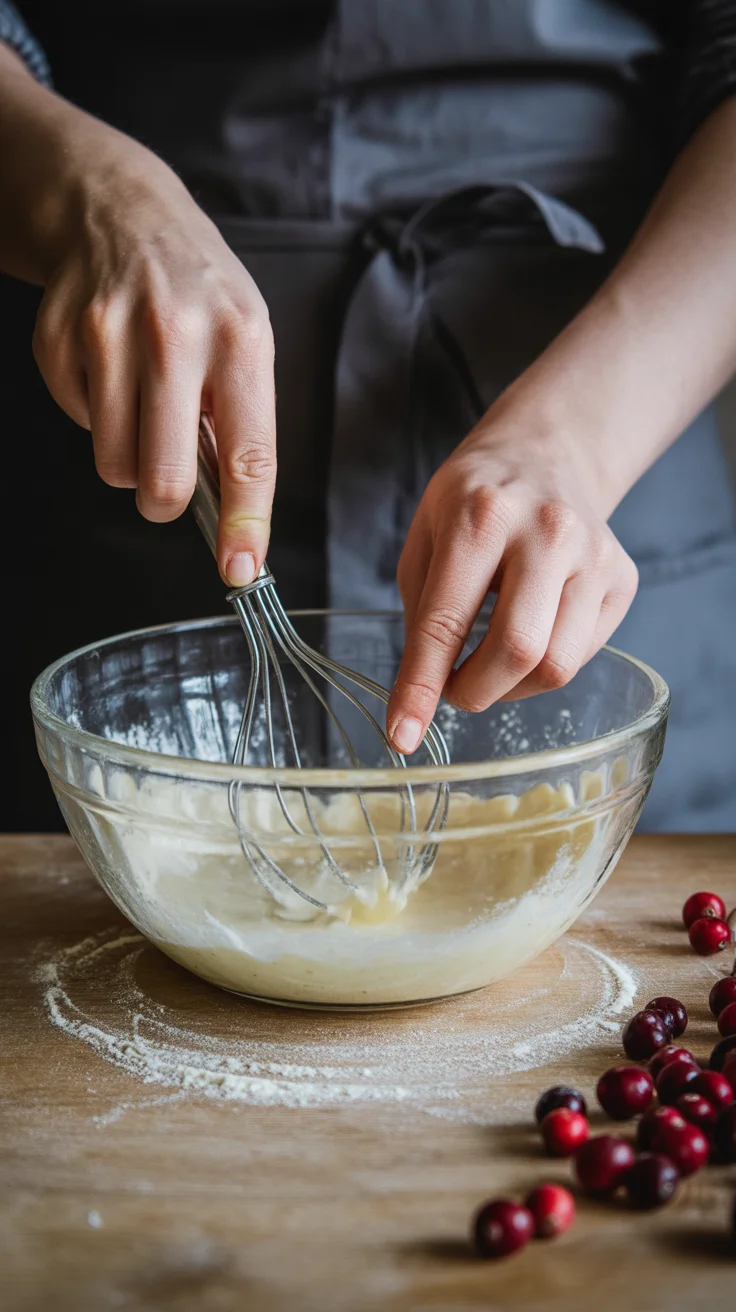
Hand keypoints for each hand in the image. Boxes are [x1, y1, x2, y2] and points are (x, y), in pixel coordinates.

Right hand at [22, 100, 274, 586]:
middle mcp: (174, 334)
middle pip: (163, 480)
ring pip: (113, 464)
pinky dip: (94, 414)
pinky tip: (110, 371)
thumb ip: (242, 420)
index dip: (246, 524)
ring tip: (143, 408)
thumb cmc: (196, 288)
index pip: (249, 455)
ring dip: (129, 458)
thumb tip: (233, 516)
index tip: (241, 571)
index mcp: (240, 338)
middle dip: (166, 500)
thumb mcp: (245, 337)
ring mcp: (107, 333)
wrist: (117, 207)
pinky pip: (77, 424)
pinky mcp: (57, 338)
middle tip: (169, 479)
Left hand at [386, 412, 638, 753]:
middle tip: (452, 692)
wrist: (546, 453)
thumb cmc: (474, 501)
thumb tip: (419, 699)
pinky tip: (527, 638)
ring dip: (510, 688)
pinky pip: (581, 655)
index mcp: (481, 514)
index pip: (446, 620)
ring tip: (487, 666)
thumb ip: (422, 614)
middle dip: (473, 692)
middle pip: (516, 650)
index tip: (404, 734)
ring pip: (556, 665)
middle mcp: (546, 530)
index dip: (422, 686)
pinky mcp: (622, 578)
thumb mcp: (425, 537)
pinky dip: (543, 669)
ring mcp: (594, 555)